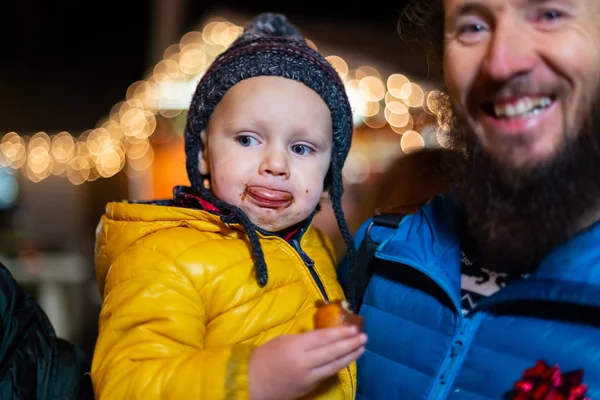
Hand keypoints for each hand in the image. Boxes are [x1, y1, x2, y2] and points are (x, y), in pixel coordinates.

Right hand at [248, 325, 366, 399]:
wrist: (253, 384)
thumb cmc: (264, 357)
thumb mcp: (282, 341)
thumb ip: (303, 339)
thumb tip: (322, 336)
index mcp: (296, 346)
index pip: (324, 338)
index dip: (340, 333)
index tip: (354, 328)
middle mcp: (305, 362)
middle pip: (333, 351)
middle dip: (350, 343)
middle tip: (364, 336)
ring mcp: (309, 376)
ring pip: (334, 365)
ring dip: (350, 356)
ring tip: (362, 348)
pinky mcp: (310, 386)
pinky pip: (328, 374)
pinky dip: (339, 365)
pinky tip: (347, 359)